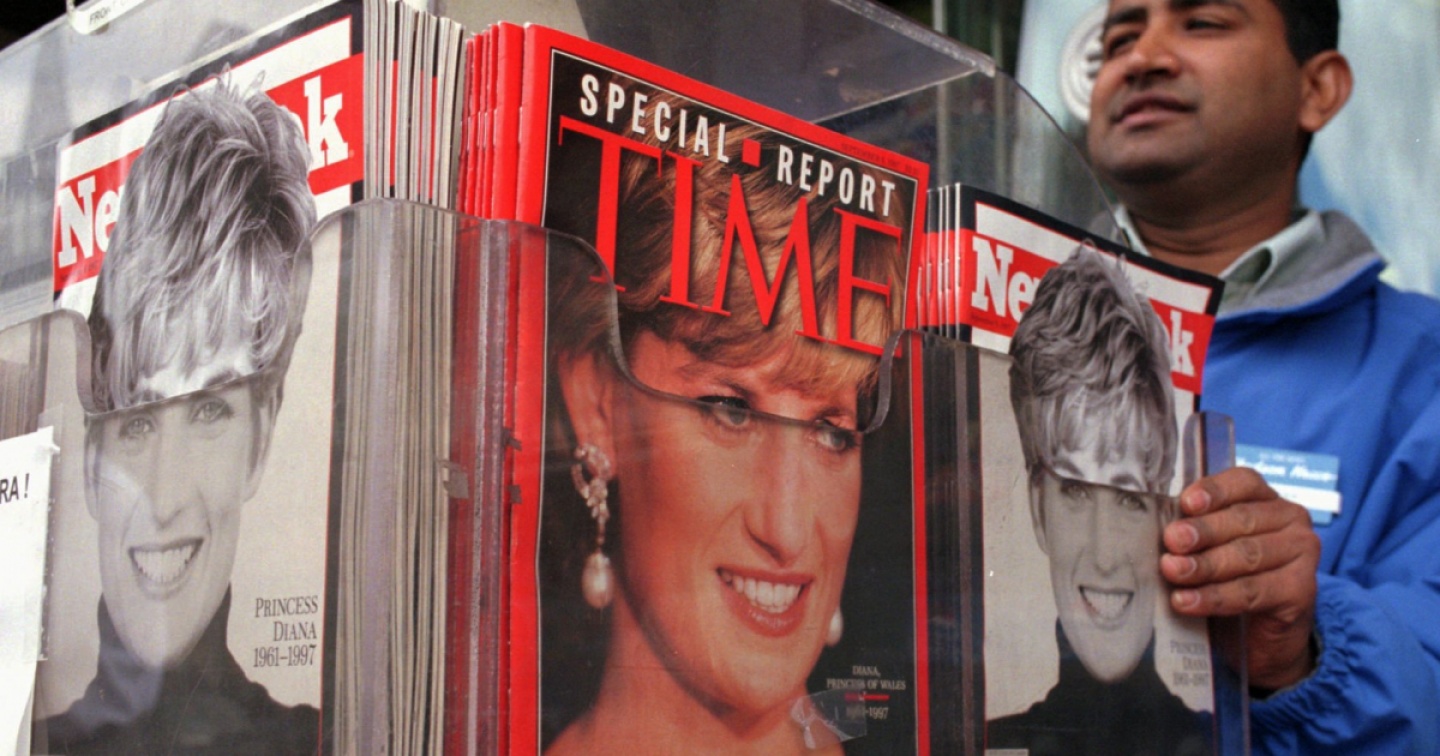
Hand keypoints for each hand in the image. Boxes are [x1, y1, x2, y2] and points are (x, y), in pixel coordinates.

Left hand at [1160, 467, 1320, 690]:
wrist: (1265, 630)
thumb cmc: (1233, 574)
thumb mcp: (1216, 544)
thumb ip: (1196, 529)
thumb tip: (1162, 529)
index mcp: (1267, 499)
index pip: (1243, 483)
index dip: (1215, 491)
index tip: (1186, 503)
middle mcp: (1291, 520)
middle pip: (1242, 520)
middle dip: (1202, 531)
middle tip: (1171, 541)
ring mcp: (1302, 554)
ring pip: (1246, 556)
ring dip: (1204, 565)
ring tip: (1173, 571)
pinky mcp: (1301, 590)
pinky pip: (1251, 592)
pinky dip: (1215, 597)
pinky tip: (1187, 601)